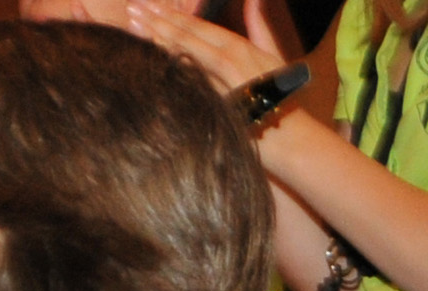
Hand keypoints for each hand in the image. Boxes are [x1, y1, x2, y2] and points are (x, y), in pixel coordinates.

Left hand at [126, 0, 282, 94]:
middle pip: (189, 35)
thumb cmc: (283, 99)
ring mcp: (225, 80)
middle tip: (133, 9)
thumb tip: (254, 0)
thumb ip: (259, 26)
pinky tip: (153, 57)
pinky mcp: (221, 102)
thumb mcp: (273, 57)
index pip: (199, 26)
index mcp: (241, 47)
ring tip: (136, 25)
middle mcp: (232, 59)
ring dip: (161, 38)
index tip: (149, 5)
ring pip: (187, 53)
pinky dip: (173, 67)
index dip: (173, 15)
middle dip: (159, 20)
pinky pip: (192, 81)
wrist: (294, 139)